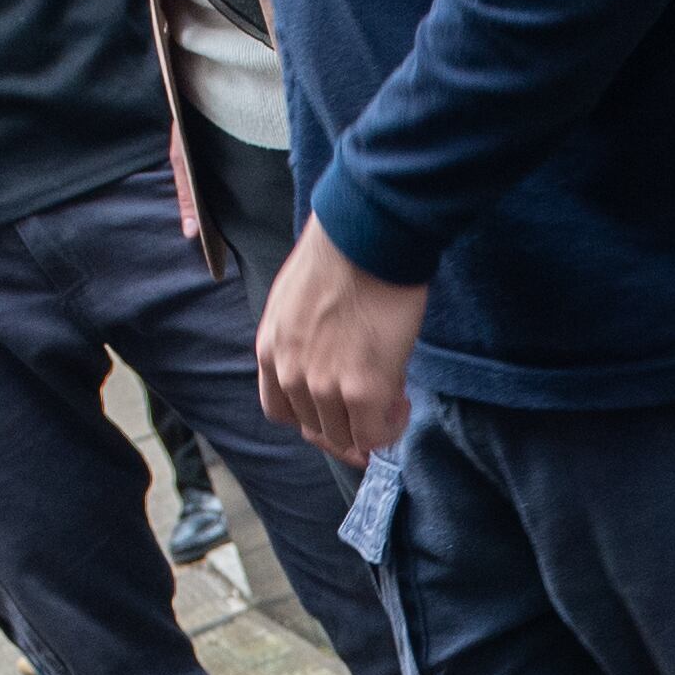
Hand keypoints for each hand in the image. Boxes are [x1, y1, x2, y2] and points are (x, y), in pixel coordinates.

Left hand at [254, 216, 424, 464]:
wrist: (366, 239)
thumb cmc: (342, 254)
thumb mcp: (297, 300)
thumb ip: (304, 338)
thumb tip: (336, 358)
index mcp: (271, 350)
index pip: (280, 410)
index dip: (311, 418)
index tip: (336, 412)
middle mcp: (290, 374)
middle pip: (314, 428)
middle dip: (345, 422)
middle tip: (374, 405)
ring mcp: (324, 386)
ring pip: (345, 436)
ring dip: (370, 425)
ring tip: (392, 400)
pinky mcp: (362, 390)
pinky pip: (374, 435)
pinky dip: (389, 429)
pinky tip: (402, 403)